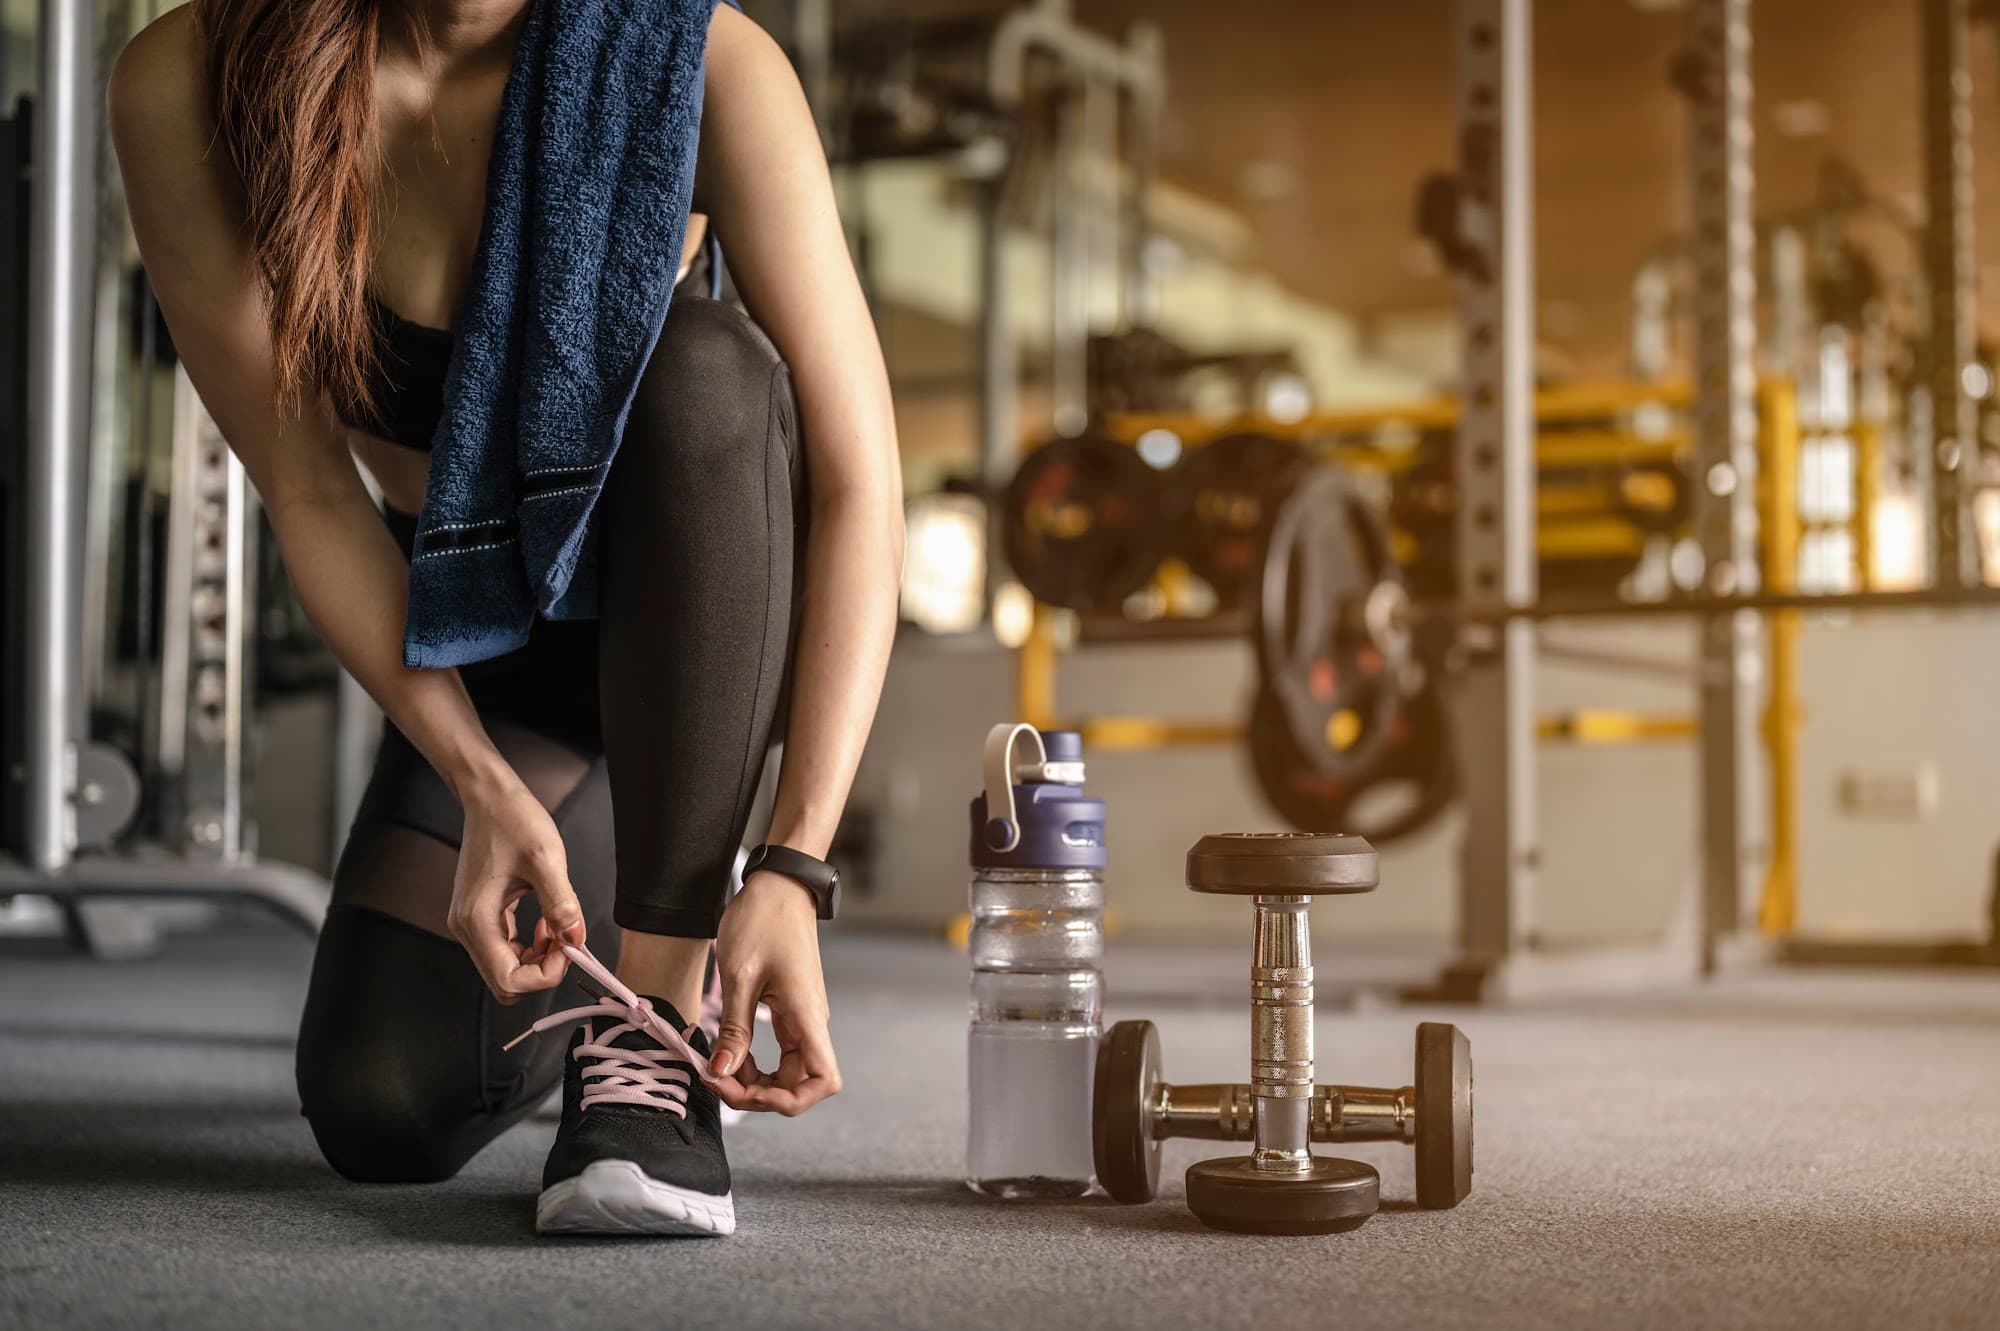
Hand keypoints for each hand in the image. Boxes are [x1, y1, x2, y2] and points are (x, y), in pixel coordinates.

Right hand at [448, 769, 586, 1001]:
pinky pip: (506, 950)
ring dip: (539, 958)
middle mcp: (467, 928)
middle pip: (506, 981)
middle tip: (567, 940)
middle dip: (542, 970)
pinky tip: (547, 922)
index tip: (569, 948)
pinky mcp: (480, 916)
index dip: (544, 976)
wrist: (490, 798)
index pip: (508, 980)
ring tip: (560, 927)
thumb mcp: (547, 859)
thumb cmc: (513, 820)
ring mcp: (471, 923)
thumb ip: (561, 904)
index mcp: (477, 920)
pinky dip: (531, 946)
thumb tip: (576, 939)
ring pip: (507, 968)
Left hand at [706, 870, 841, 1114]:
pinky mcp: (790, 1012)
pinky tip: (727, 1053)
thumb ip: (734, 1030)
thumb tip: (722, 1073)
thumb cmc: (763, 920)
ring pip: (787, 1072)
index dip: (790, 1101)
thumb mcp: (739, 976)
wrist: (780, 885)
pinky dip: (754, 1063)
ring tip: (716, 1067)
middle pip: (799, 1084)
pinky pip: (779, 1053)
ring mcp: (802, 1018)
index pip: (824, 1081)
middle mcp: (811, 1022)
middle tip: (716, 1077)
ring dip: (754, 1082)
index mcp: (807, 1015)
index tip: (748, 1090)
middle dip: (758, 1095)